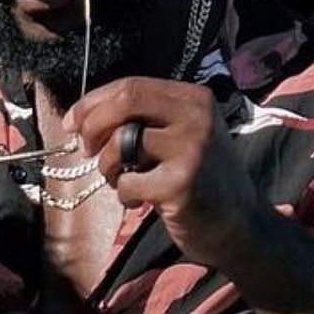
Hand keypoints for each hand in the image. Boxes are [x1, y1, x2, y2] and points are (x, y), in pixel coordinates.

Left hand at [64, 77, 268, 270]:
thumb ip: (144, 120)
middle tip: (86, 149)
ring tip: (123, 181)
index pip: (131, 86)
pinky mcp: (181, 184)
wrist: (242, 227)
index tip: (72, 124)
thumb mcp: (183, 136)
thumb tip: (83, 117)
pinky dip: (125, 195)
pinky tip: (141, 202)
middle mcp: (196, 117)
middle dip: (92, 125)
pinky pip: (128, 182)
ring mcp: (191, 149)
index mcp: (194, 98)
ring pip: (120, 142)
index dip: (92, 103)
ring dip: (108, 166)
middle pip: (124, 102)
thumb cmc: (201, 180)